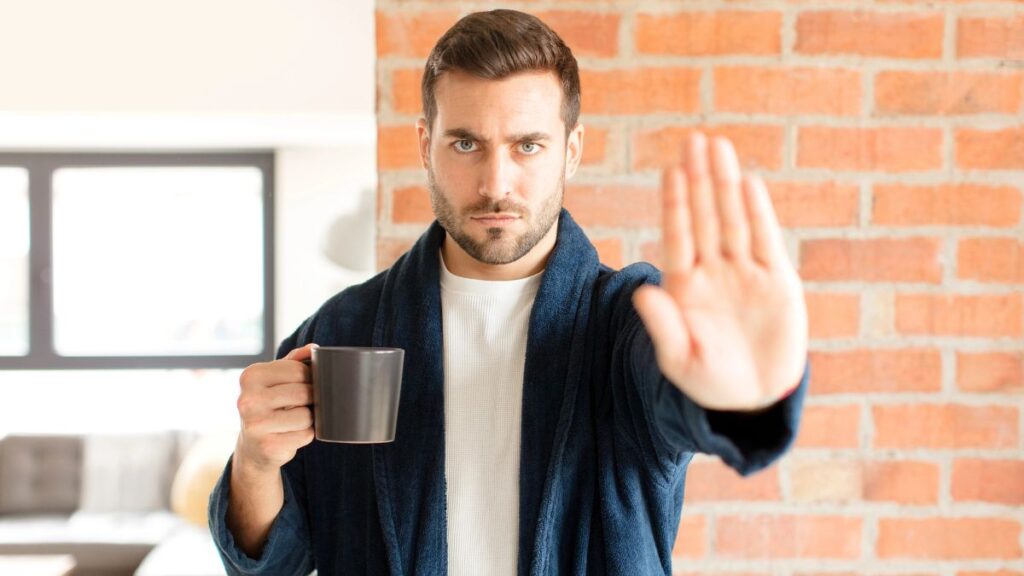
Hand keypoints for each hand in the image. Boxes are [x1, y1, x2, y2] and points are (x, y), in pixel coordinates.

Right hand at [233, 342, 317, 473]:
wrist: (253, 447)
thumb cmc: (268, 407)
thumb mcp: (275, 380)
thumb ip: (294, 361)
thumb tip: (314, 348)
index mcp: (250, 376)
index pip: (298, 370)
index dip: (309, 378)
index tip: (301, 385)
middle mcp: (248, 399)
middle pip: (303, 392)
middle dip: (310, 399)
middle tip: (300, 405)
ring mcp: (256, 425)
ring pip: (307, 415)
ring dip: (308, 418)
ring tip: (294, 420)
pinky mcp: (268, 446)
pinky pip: (306, 434)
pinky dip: (306, 434)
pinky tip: (291, 434)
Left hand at [632, 132, 807, 411]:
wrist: (752, 399)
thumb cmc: (708, 381)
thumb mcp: (679, 359)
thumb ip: (663, 326)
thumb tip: (641, 293)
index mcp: (684, 286)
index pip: (678, 235)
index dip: (675, 203)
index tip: (671, 171)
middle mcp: (714, 271)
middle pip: (704, 215)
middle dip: (699, 178)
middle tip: (695, 139)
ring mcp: (746, 273)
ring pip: (733, 219)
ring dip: (725, 184)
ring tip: (719, 146)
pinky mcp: (777, 283)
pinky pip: (766, 241)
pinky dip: (758, 214)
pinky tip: (748, 184)